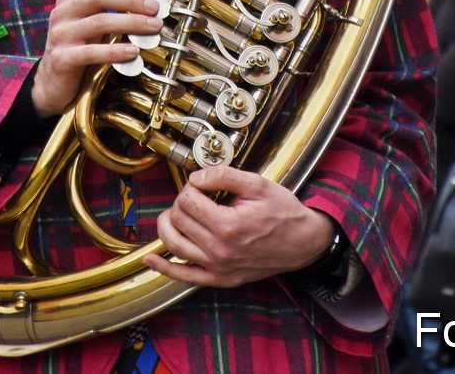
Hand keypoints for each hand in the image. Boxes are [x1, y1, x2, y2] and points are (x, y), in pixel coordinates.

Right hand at [31, 0, 160, 117]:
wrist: (53, 83)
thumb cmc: (78, 49)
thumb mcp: (91, 24)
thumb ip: (110, 8)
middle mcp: (62, 13)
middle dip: (131, 0)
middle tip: (155, 7)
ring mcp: (60, 35)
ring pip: (99, 22)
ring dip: (131, 23)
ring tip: (153, 26)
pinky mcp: (62, 58)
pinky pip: (92, 52)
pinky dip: (115, 51)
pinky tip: (133, 51)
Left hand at [146, 166, 339, 287]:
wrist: (304, 243)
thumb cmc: (283, 213)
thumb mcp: (258, 184)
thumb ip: (224, 175)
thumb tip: (196, 177)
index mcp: (229, 225)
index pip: (187, 200)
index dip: (191, 187)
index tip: (204, 185)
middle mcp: (220, 251)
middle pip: (178, 220)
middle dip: (182, 203)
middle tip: (197, 197)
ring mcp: (219, 268)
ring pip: (174, 245)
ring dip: (168, 226)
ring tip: (175, 214)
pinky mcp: (220, 280)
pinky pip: (184, 277)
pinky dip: (164, 268)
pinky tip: (150, 259)